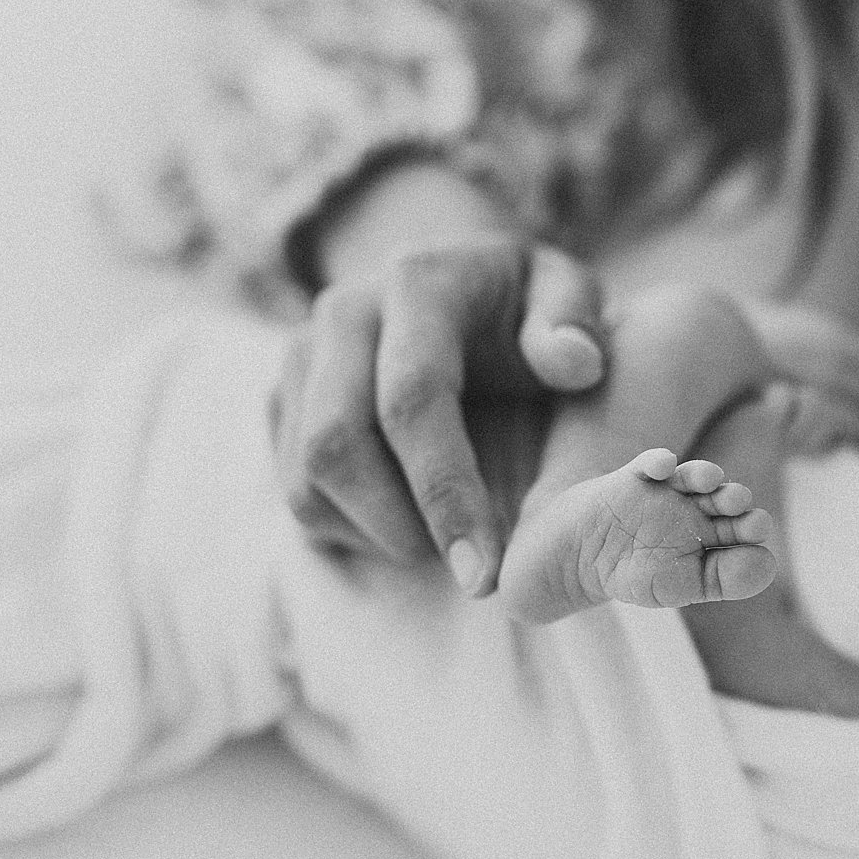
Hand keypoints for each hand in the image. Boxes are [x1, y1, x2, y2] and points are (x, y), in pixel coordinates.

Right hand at [269, 237, 605, 596]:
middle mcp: (343, 313)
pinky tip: (407, 521)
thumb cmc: (522, 305)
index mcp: (416, 283)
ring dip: (373, 533)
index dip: (445, 491)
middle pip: (336, 445)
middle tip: (469, 575)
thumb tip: (576, 364)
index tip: (486, 572)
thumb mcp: (563, 291)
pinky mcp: (282, 398)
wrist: (455, 284)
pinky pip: (293, 486)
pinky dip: (347, 527)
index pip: (413, 398)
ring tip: (442, 543)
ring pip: (305, 476)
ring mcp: (300, 356)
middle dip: (399, 527)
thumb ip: (574, 319)